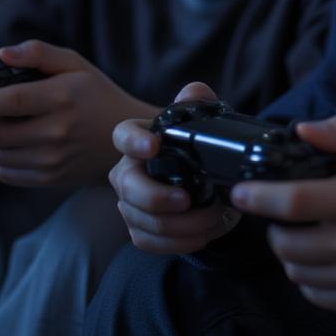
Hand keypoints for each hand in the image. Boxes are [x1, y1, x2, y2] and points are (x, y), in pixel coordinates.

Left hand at [0, 39, 155, 186]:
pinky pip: (5, 173)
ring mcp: (52, 159)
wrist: (126, 140)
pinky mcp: (49, 178)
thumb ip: (38, 53)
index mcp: (62, 97)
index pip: (10, 102)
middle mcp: (56, 131)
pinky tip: (2, 144)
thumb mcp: (76, 64)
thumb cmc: (98, 95)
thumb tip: (2, 54)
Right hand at [110, 82, 239, 253]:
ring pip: (140, 219)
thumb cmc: (194, 146)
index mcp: (139, 139)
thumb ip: (198, 102)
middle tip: (188, 200)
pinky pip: (146, 241)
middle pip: (128, 187)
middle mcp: (127, 171)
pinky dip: (175, 243)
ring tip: (211, 218)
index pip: (124, 135)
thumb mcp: (200, 121)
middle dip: (156, 197)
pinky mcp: (137, 227)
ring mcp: (129, 202)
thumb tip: (195, 91)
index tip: (154, 146)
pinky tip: (200, 236)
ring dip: (178, 225)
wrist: (200, 177)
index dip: (134, 142)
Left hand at [230, 115, 335, 312]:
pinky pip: (315, 294)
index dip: (259, 198)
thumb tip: (301, 130)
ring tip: (300, 235)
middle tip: (281, 216)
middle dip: (273, 229)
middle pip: (287, 244)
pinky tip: (319, 257)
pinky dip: (307, 278)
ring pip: (296, 272)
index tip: (240, 192)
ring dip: (288, 254)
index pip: (293, 201)